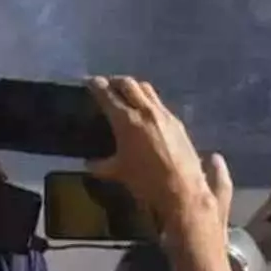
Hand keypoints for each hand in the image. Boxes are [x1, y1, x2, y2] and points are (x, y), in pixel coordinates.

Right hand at [89, 78, 222, 244]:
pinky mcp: (178, 122)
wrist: (182, 189)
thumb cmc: (145, 181)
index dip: (97, 86)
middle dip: (115, 81)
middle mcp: (146, 111)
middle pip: (129, 84)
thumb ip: (101, 165)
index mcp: (127, 121)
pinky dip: (148, 101)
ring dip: (134, 87)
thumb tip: (88, 164)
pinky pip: (159, 103)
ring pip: (147, 90)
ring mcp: (165, 115)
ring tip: (125, 93)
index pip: (108, 95)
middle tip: (106, 84)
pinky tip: (146, 110)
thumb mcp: (118, 172)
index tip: (90, 82)